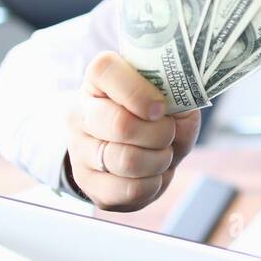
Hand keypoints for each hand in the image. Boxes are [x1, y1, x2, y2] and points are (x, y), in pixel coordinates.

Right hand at [65, 51, 199, 210]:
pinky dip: (154, 184)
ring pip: (127, 161)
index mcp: (98, 80)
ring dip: (160, 160)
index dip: (140, 92)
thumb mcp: (171, 100)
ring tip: (163, 155)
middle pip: (120, 124)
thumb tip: (181, 110)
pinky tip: (153, 175)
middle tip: (168, 134)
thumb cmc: (155, 118)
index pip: (105, 71)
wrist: (134, 151)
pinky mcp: (88, 184)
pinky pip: (129, 189)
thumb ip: (179, 99)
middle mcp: (80, 112)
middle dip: (160, 133)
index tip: (160, 108)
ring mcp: (79, 150)